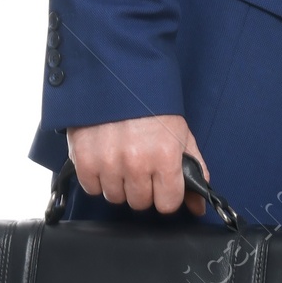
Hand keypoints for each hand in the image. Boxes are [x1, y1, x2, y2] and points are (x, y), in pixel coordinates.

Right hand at [67, 115, 206, 213]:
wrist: (115, 76)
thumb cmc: (151, 106)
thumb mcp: (180, 133)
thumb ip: (192, 170)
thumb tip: (197, 206)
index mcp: (164, 156)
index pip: (167, 203)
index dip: (165, 195)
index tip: (161, 184)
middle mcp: (136, 163)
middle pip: (140, 203)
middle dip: (142, 189)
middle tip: (139, 166)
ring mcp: (108, 162)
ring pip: (115, 197)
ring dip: (118, 184)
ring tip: (120, 159)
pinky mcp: (84, 159)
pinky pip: (92, 188)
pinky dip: (96, 178)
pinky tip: (103, 159)